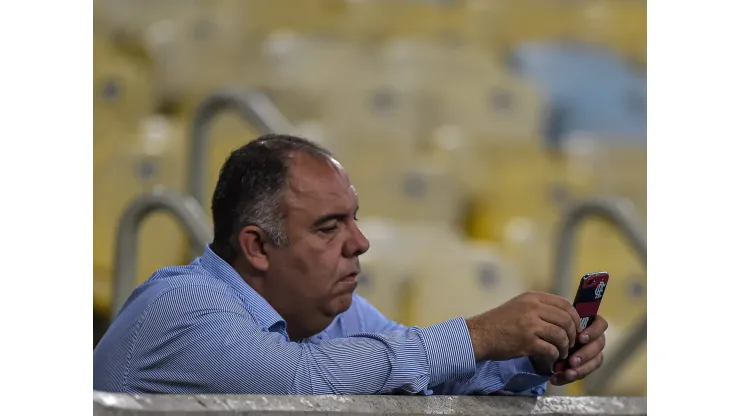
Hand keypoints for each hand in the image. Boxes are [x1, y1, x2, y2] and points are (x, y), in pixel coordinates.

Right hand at [465, 292, 581, 362]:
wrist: (479, 334)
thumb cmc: (499, 322)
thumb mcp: (519, 306)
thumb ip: (539, 307)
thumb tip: (563, 316)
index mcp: (533, 297)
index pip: (565, 304)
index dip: (575, 317)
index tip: (575, 328)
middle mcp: (533, 307)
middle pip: (566, 320)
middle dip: (572, 334)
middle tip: (570, 343)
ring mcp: (530, 324)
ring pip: (561, 335)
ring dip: (564, 347)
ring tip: (561, 352)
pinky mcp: (527, 342)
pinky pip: (551, 349)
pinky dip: (554, 356)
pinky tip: (550, 358)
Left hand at [549, 314, 607, 385]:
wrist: (539, 343)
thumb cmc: (549, 329)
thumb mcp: (555, 325)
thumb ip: (563, 325)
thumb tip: (567, 327)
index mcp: (589, 323)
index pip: (600, 325)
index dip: (593, 332)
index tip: (581, 338)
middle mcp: (593, 338)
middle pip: (599, 345)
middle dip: (586, 354)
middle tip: (572, 361)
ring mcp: (591, 353)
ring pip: (595, 361)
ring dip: (581, 369)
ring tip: (567, 374)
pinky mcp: (583, 366)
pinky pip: (582, 373)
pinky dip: (569, 377)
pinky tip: (555, 379)